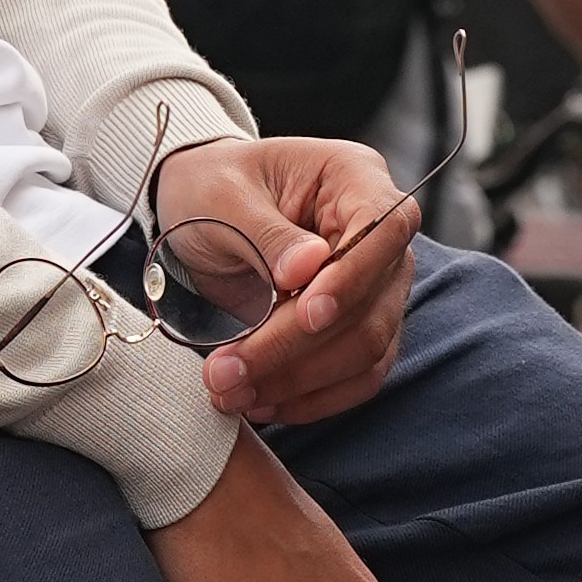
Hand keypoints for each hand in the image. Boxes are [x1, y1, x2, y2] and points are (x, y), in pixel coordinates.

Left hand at [149, 131, 415, 428]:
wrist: (198, 210)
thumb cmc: (214, 186)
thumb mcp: (223, 195)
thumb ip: (268, 233)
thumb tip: (307, 268)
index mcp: (355, 179)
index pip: (383, 231)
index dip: (352, 279)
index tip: (305, 313)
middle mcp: (381, 235)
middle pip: (370, 306)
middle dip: (297, 347)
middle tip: (226, 372)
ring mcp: (376, 286)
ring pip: (366, 351)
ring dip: (298, 382)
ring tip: (232, 393)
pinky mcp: (359, 327)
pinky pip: (355, 376)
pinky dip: (310, 398)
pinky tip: (261, 403)